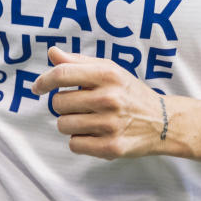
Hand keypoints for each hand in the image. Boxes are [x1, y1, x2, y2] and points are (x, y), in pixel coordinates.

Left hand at [32, 47, 167, 159]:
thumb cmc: (130, 93)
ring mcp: (110, 124)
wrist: (162, 121)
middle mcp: (109, 98)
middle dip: (63, 105)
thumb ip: (79, 62)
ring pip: (63, 125)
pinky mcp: (111, 147)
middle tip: (80, 105)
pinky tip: (94, 134)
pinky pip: (74, 145)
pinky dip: (80, 141)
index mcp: (107, 74)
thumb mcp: (110, 70)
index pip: (63, 74)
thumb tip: (52, 52)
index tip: (38, 87)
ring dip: (70, 124)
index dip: (44, 81)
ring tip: (88, 120)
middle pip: (58, 103)